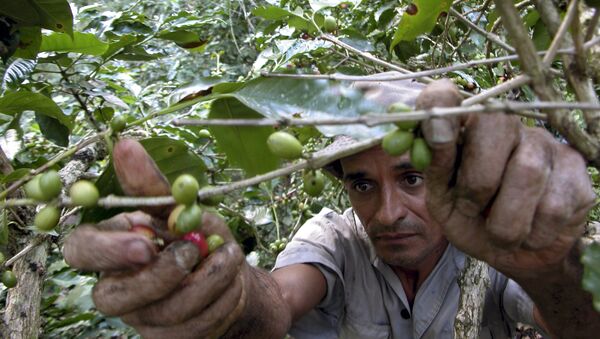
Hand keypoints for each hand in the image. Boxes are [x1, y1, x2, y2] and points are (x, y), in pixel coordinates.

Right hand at [63, 139, 246, 337]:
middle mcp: (118, 286)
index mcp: (112, 249)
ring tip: (230, 256)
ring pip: (162, 313)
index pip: (79, 251)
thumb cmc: (198, 236)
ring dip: (205, 281)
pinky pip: (192, 328)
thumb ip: (151, 185)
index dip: (107, 251)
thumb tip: (124, 143)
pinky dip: (221, 299)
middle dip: (160, 275)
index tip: (147, 242)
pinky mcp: (170, 337)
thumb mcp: (180, 207)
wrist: (232, 273)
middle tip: (193, 249)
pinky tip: (233, 280)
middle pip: (111, 298)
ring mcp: (143, 318)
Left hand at [419, 80, 595, 279]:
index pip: (447, 96)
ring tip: (499, 232)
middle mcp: (504, 124)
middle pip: (493, 125)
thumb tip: (412, 138)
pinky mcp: (575, 166)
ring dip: (504, 221)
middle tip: (470, 208)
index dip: (439, 105)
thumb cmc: (472, 219)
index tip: (433, 131)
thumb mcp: (442, 199)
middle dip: (476, 182)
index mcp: (462, 128)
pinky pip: (554, 202)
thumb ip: (433, 168)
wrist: (516, 253)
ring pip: (526, 172)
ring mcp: (543, 141)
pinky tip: (530, 233)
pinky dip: (533, 233)